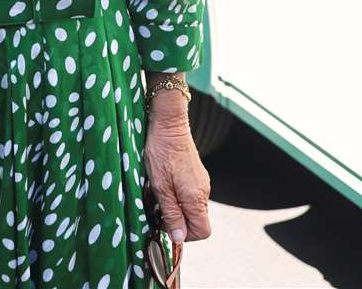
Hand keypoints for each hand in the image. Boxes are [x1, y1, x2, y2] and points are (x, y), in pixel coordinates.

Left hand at [144, 91, 211, 243]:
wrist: (169, 124)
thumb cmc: (161, 152)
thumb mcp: (160, 186)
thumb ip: (171, 213)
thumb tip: (179, 238)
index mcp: (196, 198)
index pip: (202, 231)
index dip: (184, 235)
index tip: (166, 225)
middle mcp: (204, 192)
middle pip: (197, 220)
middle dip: (178, 221)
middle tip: (158, 209)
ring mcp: (202, 182)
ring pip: (192, 208)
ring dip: (176, 207)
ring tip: (159, 193)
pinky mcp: (197, 174)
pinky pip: (191, 195)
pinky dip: (178, 196)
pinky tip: (165, 183)